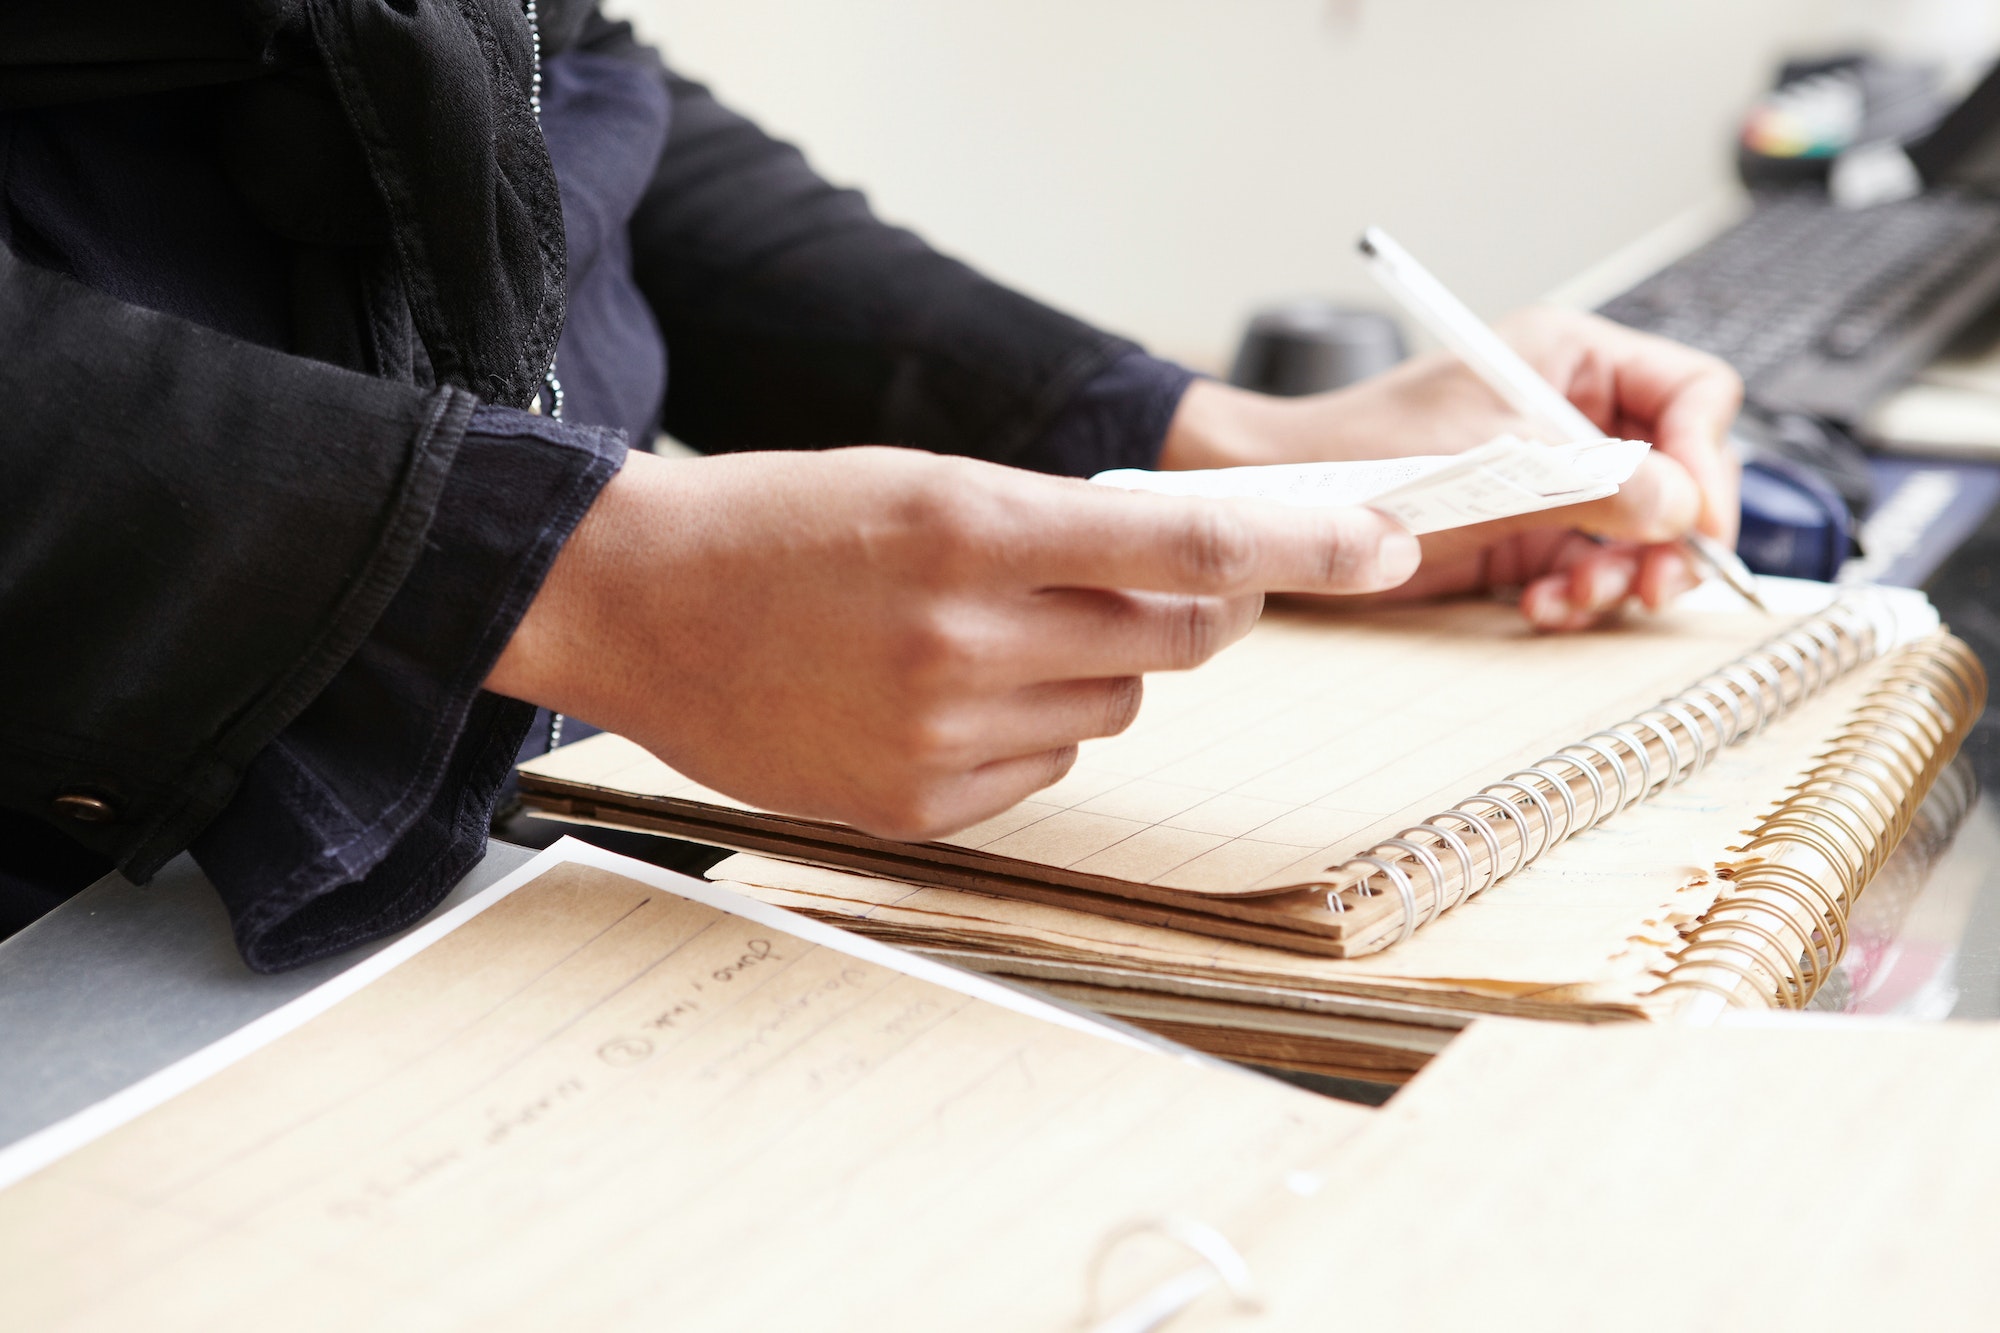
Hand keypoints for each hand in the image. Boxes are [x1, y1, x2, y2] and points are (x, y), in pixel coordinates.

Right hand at [485, 446, 1419, 838]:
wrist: (638, 601)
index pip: (1189, 545)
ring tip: (975, 636)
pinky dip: (1027, 730)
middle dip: (1184, 607)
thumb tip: (1201, 575)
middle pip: (1174, 637)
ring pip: (1112, 707)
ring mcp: (944, 734)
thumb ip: (1062, 529)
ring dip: (1088, 668)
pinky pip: (1046, 767)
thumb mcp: (925, 484)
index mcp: (974, 528)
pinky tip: (937, 697)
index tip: (1387, 542)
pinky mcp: (921, 805)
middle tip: (1129, 579)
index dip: (1307, 547)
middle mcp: (969, 638)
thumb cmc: (782, 524)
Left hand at [1158, 307, 1743, 629]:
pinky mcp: (1525, 530)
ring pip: (1642, 529)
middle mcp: (1571, 415)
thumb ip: (1592, 484)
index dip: (1707, 458)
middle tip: (1655, 584)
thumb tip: (1682, 508)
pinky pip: (1589, 564)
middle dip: (1672, 534)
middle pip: (1680, 471)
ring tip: (1582, 595)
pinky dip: (1579, 592)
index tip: (1695, 523)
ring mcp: (1552, 477)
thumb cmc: (1365, 451)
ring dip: (1626, 573)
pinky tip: (1542, 604)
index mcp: (1572, 360)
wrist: (1283, 498)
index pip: (1692, 393)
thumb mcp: (1488, 464)